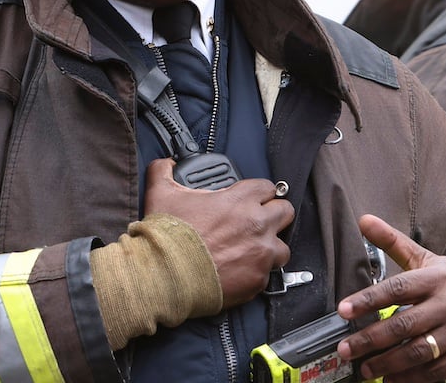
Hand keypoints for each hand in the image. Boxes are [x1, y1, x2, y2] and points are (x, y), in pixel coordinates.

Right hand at [143, 158, 293, 306]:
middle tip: (258, 221)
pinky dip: (256, 273)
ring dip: (270, 247)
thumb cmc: (167, 238)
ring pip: (283, 247)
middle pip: (285, 211)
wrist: (167, 277)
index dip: (260, 192)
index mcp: (239, 200)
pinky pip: (268, 275)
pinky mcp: (258, 280)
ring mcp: (261, 253)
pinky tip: (239, 271)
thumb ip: (164, 171)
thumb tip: (166, 164)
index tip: (252, 198)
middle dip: (274, 214)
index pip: (268, 187)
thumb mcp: (160, 194)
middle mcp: (257, 225)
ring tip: (252, 250)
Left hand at [336, 214, 445, 381]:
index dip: (368, 299)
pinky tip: (391, 379)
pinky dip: (411, 378)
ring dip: (387, 363)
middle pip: (404, 324)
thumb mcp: (428, 261)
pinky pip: (435, 371)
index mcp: (437, 278)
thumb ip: (394, 243)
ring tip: (364, 368)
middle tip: (345, 349)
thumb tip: (364, 219)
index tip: (344, 310)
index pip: (398, 288)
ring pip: (418, 352)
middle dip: (371, 339)